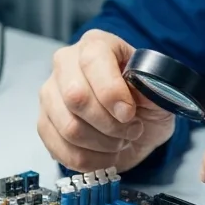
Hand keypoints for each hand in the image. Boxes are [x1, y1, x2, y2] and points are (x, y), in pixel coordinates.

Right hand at [37, 30, 177, 172]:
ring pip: (69, 127)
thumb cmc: (145, 101)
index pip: (93, 60)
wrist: (136, 124)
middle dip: (109, 123)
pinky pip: (61, 149)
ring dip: (102, 144)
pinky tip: (105, 155)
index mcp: (96, 44)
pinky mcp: (44, 123)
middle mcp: (66, 63)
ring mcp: (51, 93)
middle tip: (131, 130)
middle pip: (76, 96)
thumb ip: (150, 89)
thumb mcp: (159, 91)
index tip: (128, 113)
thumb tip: (136, 96)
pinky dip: (90, 159)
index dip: (111, 91)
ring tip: (119, 140)